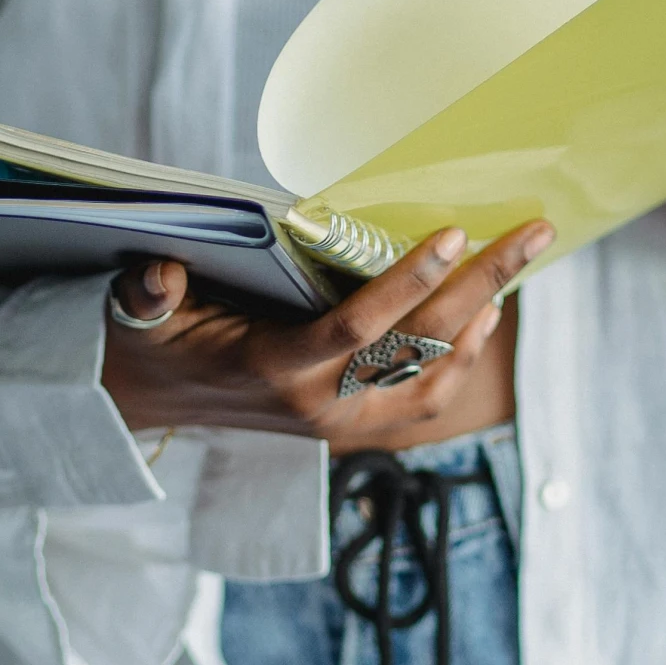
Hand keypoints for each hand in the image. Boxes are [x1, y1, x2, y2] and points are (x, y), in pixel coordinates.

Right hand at [101, 221, 554, 456]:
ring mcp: (342, 425)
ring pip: (434, 380)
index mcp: (271, 371)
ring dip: (482, 324)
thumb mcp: (137, 314)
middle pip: (417, 348)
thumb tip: (156, 275)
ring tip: (515, 268)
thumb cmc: (156, 343)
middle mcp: (318, 407)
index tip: (451, 235)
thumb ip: (145, 295)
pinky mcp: (354, 430)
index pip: (354, 330)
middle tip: (528, 235)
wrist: (152, 405)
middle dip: (479, 287)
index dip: (407, 284)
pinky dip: (463, 360)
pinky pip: (425, 402)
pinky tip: (483, 317)